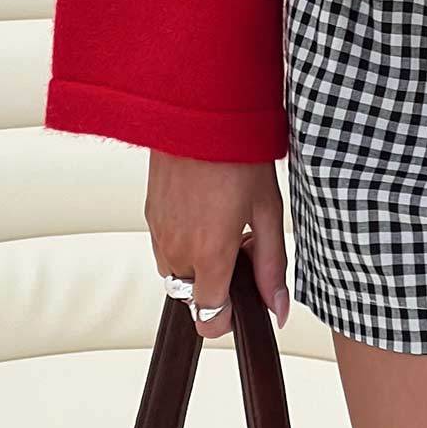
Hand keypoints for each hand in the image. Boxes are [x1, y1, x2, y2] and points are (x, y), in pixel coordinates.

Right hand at [145, 151, 289, 338]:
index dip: (230, 316)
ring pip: (177, 271)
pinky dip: (185, 239)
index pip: (209, 318)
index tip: (246, 294)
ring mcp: (158, 232)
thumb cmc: (238, 152)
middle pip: (194, 295)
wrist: (199, 109)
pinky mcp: (148, 214)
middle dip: (218, 281)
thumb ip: (272, 265)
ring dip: (200, 261)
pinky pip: (165, 245)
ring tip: (225, 218)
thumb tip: (278, 311)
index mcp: (208, 254)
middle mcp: (176, 250)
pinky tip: (207, 205)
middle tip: (242, 240)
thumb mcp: (267, 208)